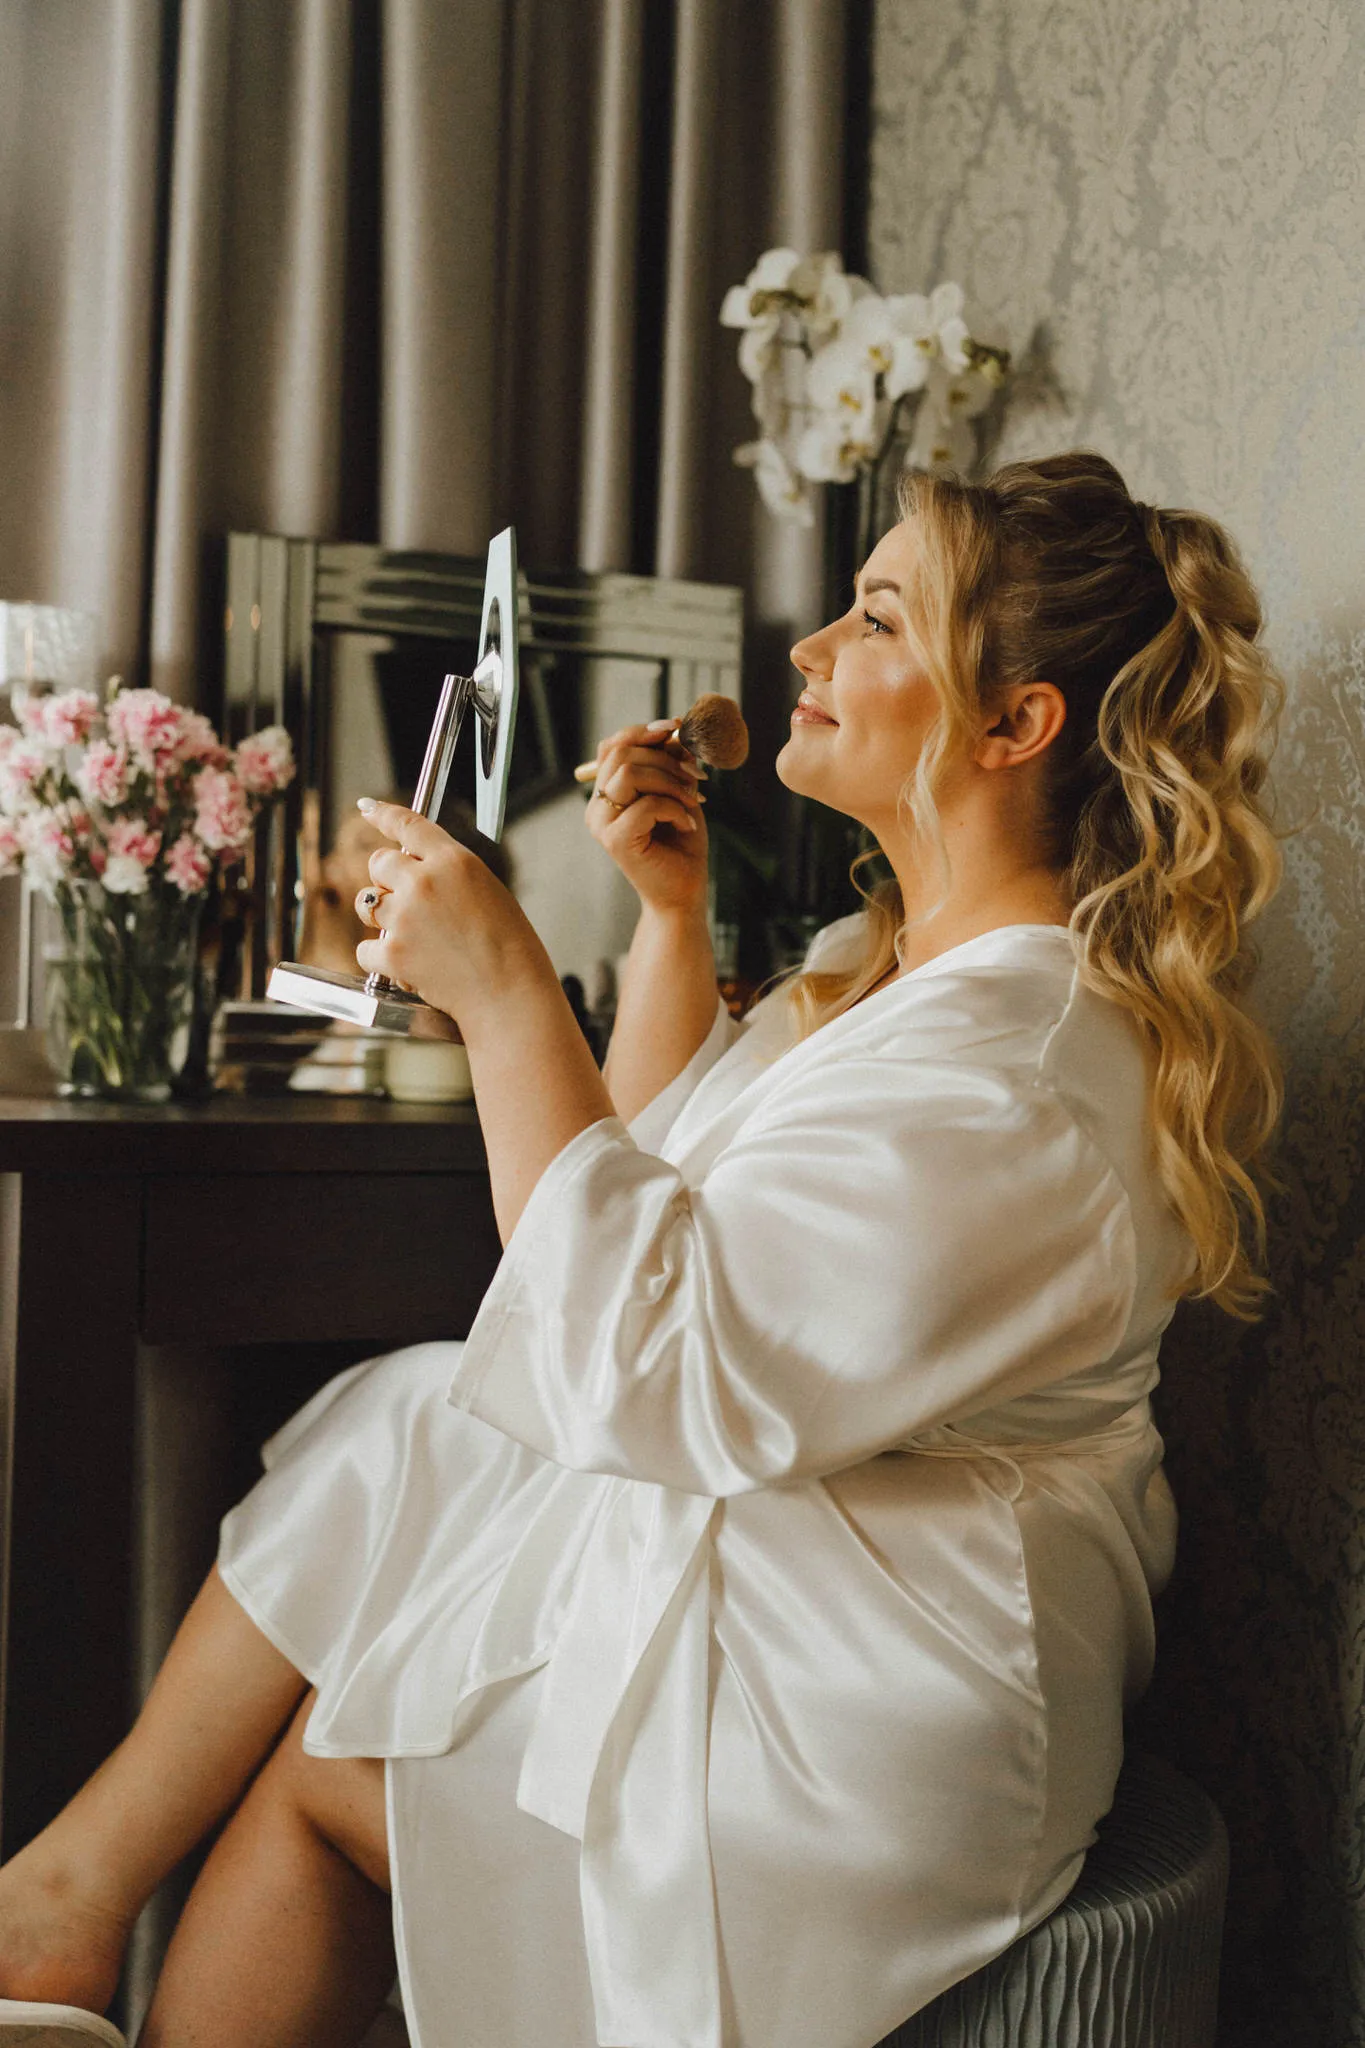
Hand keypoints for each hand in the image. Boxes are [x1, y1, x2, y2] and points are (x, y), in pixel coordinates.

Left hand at [353, 799, 548, 1027]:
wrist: (509, 994)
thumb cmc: (510, 949)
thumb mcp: (489, 891)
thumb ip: (451, 874)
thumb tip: (417, 873)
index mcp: (455, 861)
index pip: (408, 824)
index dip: (383, 814)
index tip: (368, 809)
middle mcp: (424, 882)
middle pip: (379, 862)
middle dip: (387, 879)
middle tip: (407, 902)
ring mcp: (404, 917)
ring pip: (367, 902)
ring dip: (380, 915)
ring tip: (411, 936)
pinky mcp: (392, 952)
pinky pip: (366, 948)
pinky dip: (381, 959)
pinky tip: (409, 966)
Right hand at [586, 721, 708, 915]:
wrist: (684, 893)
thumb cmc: (681, 844)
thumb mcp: (679, 791)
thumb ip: (670, 762)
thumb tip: (673, 728)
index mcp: (607, 793)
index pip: (613, 746)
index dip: (644, 732)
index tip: (677, 729)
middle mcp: (597, 807)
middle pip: (620, 754)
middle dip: (666, 758)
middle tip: (696, 776)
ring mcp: (602, 825)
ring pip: (628, 774)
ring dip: (671, 781)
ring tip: (693, 800)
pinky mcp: (615, 841)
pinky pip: (646, 804)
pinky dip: (675, 808)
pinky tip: (686, 824)